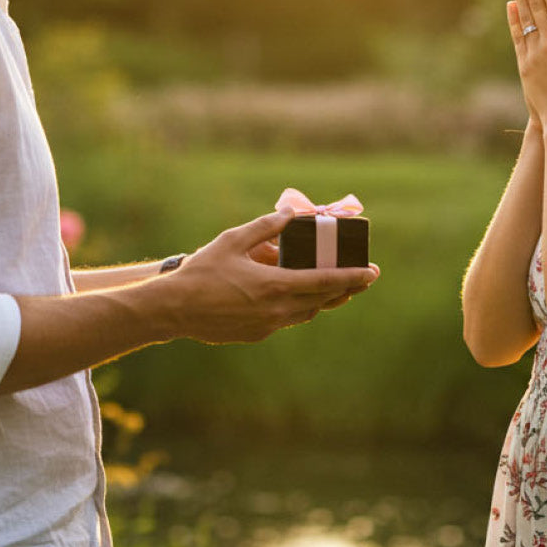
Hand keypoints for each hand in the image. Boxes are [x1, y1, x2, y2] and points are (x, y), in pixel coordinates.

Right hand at [163, 210, 377, 343]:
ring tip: (337, 287)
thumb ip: (265, 226)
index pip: (325, 282)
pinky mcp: (257, 334)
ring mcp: (267, 326)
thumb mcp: (232, 240)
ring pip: (307, 312)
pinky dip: (299, 307)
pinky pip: (287, 319)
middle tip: (364, 278)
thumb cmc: (201, 271)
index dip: (352, 277)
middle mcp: (277, 310)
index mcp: (275, 286)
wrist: (174, 310)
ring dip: (324, 299)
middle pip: (323, 301)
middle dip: (347, 288)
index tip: (372, 272)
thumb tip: (291, 212)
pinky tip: (297, 296)